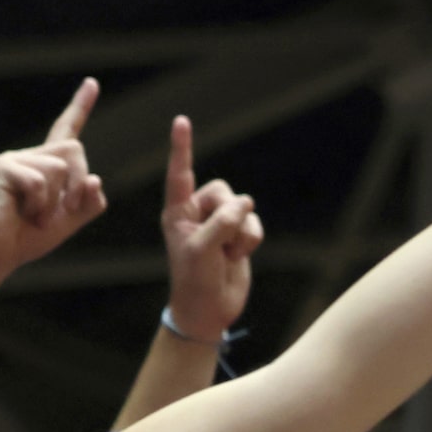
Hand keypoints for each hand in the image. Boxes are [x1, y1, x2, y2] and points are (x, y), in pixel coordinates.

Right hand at [0, 80, 108, 278]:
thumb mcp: (68, 221)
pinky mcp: (1, 168)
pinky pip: (39, 182)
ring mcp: (13, 159)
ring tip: (34, 216)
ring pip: (59, 168)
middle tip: (64, 210)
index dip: (81, 107)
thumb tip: (96, 180)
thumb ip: (89, 203)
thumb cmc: (27, 238)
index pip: (66, 130)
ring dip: (55, 202)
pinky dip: (39, 205)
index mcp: (45, 165)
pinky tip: (23, 214)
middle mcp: (28, 156)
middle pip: (74, 149)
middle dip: (78, 183)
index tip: (93, 83)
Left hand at [160, 116, 261, 341]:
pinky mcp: (238, 236)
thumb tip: (246, 204)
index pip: (180, 174)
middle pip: (223, 191)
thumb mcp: (202, 251)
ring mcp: (219, 224)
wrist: (209, 311)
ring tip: (228, 254)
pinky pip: (254, 224)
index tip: (181, 120)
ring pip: (243, 207)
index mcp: (177, 212)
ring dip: (241, 233)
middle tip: (223, 241)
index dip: (182, 147)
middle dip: (229, 214)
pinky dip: (251, 241)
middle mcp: (197, 213)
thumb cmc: (194, 281)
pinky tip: (238, 256)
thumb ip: (222, 224)